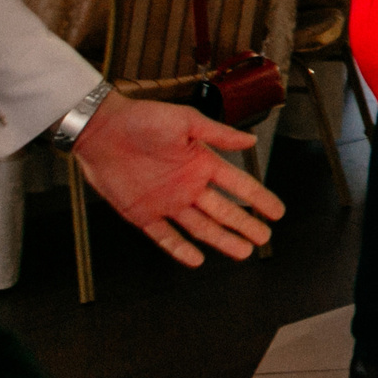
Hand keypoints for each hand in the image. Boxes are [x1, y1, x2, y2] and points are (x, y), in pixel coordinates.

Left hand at [73, 92, 282, 264]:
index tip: (276, 211)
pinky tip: (196, 258)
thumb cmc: (142, 119)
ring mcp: (167, 202)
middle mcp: (188, 185)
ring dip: (221, 240)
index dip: (259, 198)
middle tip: (263, 237)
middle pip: (224, 211)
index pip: (238, 185)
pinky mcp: (143, 214)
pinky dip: (180, 249)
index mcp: (202, 162)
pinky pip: (165, 236)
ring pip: (201, 227)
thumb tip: (251, 141)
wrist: (101, 130)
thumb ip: (219, 134)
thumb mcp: (186, 121)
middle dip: (245, 225)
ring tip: (242, 251)